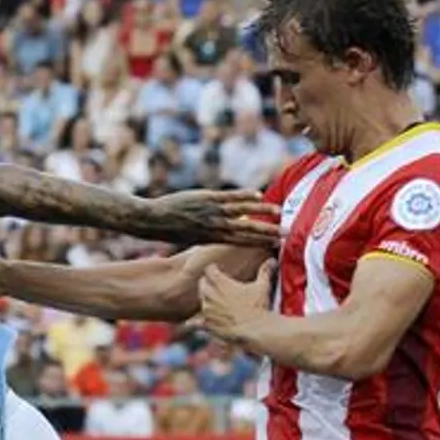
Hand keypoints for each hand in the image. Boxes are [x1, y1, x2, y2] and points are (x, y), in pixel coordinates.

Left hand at [128, 189, 278, 247]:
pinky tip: (258, 196)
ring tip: (279, 213)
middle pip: (247, 230)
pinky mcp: (207, 198)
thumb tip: (223, 231)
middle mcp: (216, 227)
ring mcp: (213, 212)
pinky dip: (245, 196)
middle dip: (267, 232)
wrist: (153, 221)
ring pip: (242, 213)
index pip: (242, 241)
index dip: (260, 242)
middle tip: (286, 233)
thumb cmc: (172, 229)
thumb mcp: (193, 236)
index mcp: (214, 238)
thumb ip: (210, 234)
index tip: (276, 243)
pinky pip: (230, 198)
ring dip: (262, 213)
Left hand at [196, 260, 274, 346]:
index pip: (209, 269)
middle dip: (208, 283)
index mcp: (220, 283)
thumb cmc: (258, 307)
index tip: (218, 270)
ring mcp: (207, 310)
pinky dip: (195, 322)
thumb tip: (272, 260)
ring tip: (216, 302)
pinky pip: (195, 322)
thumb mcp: (262, 286)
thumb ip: (265, 271)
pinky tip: (191, 323)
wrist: (254, 330)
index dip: (214, 269)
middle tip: (216, 286)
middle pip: (202, 283)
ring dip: (207, 300)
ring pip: (201, 300)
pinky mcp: (207, 324)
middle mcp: (210, 294)